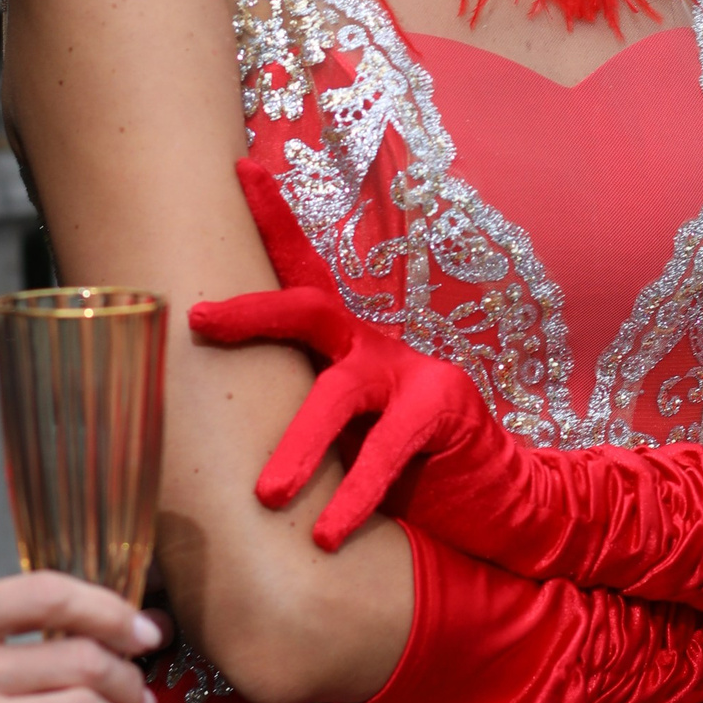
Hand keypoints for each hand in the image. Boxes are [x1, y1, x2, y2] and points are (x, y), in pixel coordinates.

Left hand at [189, 157, 478, 550]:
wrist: (502, 502)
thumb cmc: (406, 474)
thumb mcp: (344, 441)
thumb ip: (298, 426)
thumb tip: (209, 440)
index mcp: (348, 345)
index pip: (304, 273)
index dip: (273, 220)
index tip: (240, 167)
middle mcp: (375, 347)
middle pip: (310, 306)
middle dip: (253, 310)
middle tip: (200, 319)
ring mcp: (412, 376)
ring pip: (339, 394)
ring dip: (297, 443)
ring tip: (267, 494)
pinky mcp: (442, 415)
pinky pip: (387, 453)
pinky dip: (353, 495)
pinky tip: (325, 535)